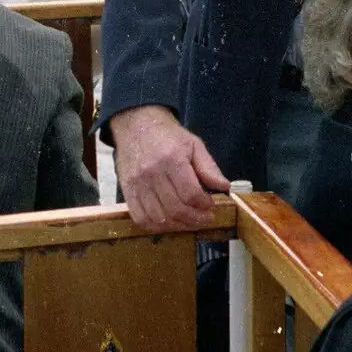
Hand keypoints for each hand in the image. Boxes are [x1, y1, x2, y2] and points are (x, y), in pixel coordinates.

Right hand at [110, 105, 230, 230]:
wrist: (136, 125)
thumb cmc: (167, 135)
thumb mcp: (194, 144)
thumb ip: (209, 167)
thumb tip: (224, 187)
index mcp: (172, 160)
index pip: (190, 193)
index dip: (204, 204)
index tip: (211, 205)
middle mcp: (152, 174)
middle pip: (175, 208)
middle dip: (195, 219)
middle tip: (205, 218)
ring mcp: (138, 184)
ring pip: (159, 218)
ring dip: (178, 225)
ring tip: (190, 222)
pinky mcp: (127, 191)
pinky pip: (140, 218)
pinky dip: (156, 226)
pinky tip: (169, 222)